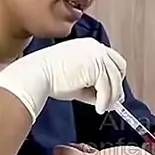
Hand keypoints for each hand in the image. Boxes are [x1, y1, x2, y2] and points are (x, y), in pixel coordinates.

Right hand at [0, 38, 125, 120]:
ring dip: (111, 96)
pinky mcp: (96, 67)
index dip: (114, 75)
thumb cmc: (49, 77)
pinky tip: (98, 109)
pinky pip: (106, 88)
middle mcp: (95, 47)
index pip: (111, 58)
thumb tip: (107, 100)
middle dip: (117, 85)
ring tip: (104, 108)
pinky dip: (104, 101)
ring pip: (114, 79)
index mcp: (89, 45)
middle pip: (118, 66)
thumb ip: (91, 86)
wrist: (36, 75)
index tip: (114, 90)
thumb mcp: (75, 79)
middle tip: (114, 102)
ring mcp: (97, 55)